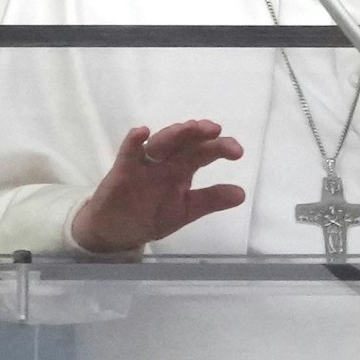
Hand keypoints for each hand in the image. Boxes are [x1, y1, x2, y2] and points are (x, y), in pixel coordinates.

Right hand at [69, 120, 245, 252]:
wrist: (118, 231)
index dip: (219, 148)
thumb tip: (241, 194)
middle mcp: (166, 161)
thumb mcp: (185, 210)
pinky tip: (141, 132)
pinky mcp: (122, 171)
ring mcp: (144, 164)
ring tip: (188, 127)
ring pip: (159, 143)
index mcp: (183, 169)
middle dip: (198, 133)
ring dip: (173, 133)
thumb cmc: (151, 215)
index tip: (237, 151)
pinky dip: (133, 142)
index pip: (203, 153)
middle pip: (184, 142)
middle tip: (214, 129)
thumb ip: (210, 200)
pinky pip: (128, 153)